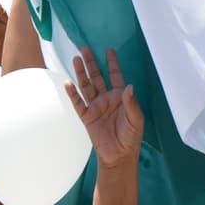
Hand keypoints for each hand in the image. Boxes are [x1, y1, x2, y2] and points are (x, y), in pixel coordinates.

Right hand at [65, 47, 143, 169]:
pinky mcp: (87, 117)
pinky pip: (78, 103)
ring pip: (86, 86)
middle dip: (92, 63)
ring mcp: (96, 107)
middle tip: (85, 48)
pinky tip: (68, 83)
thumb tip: (129, 86)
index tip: (109, 50)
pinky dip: (72, 94)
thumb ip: (132, 103)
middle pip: (97, 77)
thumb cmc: (131, 137)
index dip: (112, 64)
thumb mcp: (136, 119)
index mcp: (120, 97)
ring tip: (76, 59)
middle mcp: (107, 99)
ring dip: (81, 73)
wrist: (120, 155)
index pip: (115, 76)